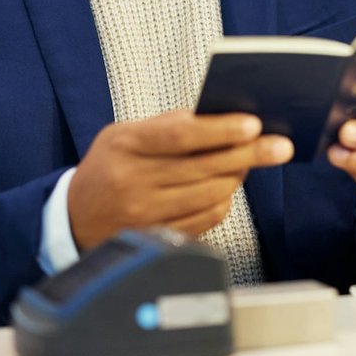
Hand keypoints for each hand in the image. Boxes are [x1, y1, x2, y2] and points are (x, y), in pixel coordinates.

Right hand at [68, 111, 292, 251]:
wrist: (75, 217)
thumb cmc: (109, 165)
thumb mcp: (124, 134)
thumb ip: (167, 125)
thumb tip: (221, 118)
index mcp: (125, 145)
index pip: (180, 135)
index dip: (219, 130)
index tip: (253, 124)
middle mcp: (133, 181)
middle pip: (203, 167)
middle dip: (249, 154)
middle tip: (280, 146)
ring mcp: (144, 214)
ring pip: (209, 195)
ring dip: (238, 177)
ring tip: (250, 162)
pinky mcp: (157, 237)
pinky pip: (205, 220)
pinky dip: (222, 201)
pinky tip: (226, 187)